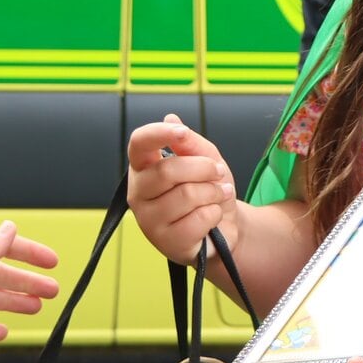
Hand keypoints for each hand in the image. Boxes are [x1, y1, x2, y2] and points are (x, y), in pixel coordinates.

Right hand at [128, 115, 238, 263]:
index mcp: (143, 168)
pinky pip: (198, 219)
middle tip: (218, 173)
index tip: (182, 132)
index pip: (138, 144)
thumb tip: (171, 119)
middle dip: (204, 169)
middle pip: (168, 170)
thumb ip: (190, 142)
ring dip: (213, 193)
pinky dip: (215, 214)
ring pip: (187, 195)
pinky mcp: (166, 242)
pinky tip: (212, 218)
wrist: (224, 227)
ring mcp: (148, 220)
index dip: (158, 134)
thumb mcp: (206, 159)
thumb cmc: (207, 190)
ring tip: (217, 196)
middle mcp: (138, 193)